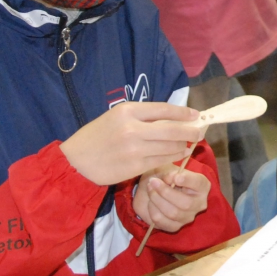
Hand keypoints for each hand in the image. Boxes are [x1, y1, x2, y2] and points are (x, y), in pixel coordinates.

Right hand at [59, 102, 205, 185]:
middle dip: (190, 131)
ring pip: (170, 146)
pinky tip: (176, 154)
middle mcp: (133, 128)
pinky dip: (172, 157)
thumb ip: (141, 116)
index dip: (183, 112)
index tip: (195, 114)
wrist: (77, 162)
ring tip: (187, 144)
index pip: (164, 109)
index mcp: (127, 111)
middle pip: (172, 129)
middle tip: (199, 131)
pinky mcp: (136, 167)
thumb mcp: (116, 117)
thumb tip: (172, 117)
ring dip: (182, 145)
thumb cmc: (97, 136)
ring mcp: (135, 149)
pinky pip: (161, 160)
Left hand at [134, 164, 209, 232]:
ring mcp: (188, 217)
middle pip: (186, 203)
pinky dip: (152, 210)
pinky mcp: (175, 226)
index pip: (199, 183)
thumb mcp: (168, 168)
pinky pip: (162, 221)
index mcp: (202, 186)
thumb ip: (170, 172)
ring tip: (150, 189)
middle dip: (165, 192)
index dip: (187, 180)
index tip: (174, 177)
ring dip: (156, 200)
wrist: (155, 188)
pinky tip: (151, 202)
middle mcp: (199, 204)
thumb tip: (168, 180)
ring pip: (173, 213)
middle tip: (153, 182)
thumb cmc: (165, 176)